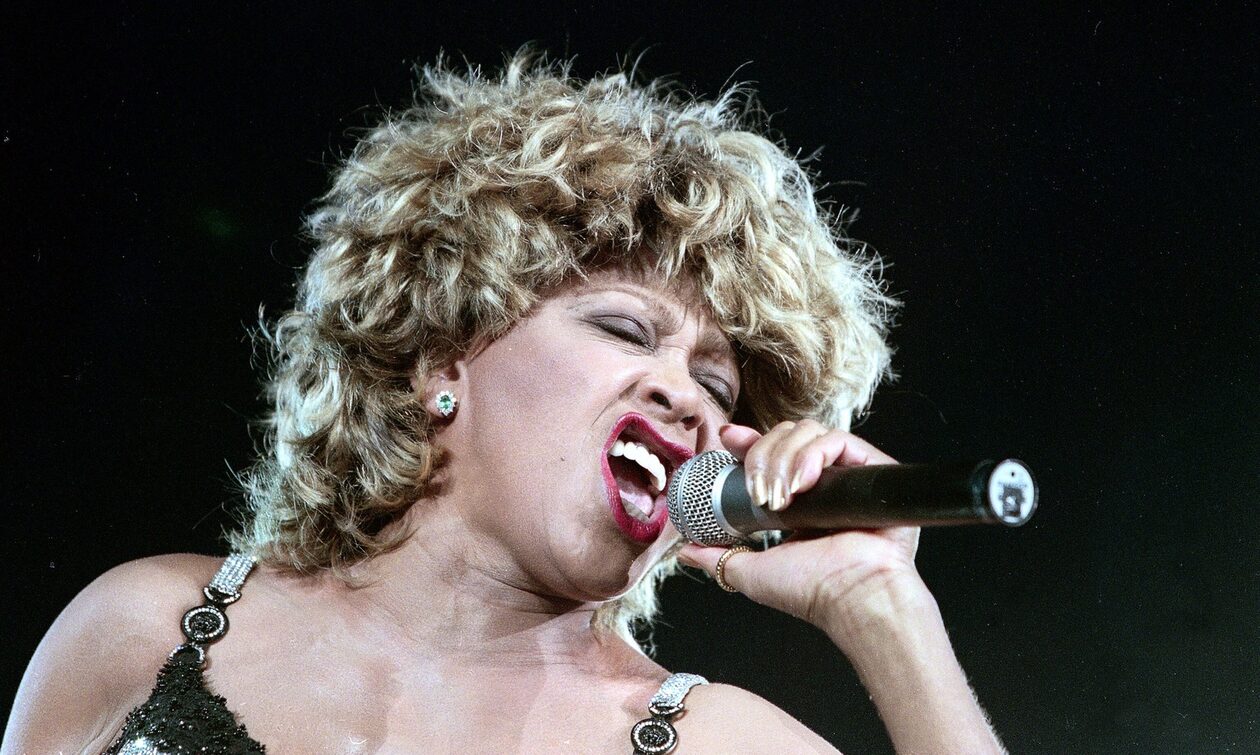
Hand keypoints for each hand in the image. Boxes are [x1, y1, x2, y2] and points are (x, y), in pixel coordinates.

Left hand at [676, 420, 925, 630]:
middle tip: (758, 494)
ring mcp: (847, 474)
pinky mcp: (872, 467)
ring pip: (807, 431)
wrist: (851, 596)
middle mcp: (823, 483)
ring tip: (783, 498)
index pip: (771, 453)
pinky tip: (803, 485)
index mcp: (797, 501)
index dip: (747, 442)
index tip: (728, 439)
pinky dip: (812, 455)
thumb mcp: (750, 572)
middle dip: (761, 456)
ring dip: (783, 459)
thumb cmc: (811, 590)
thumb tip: (686, 551)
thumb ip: (717, 557)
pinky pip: (837, 438)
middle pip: (785, 435)